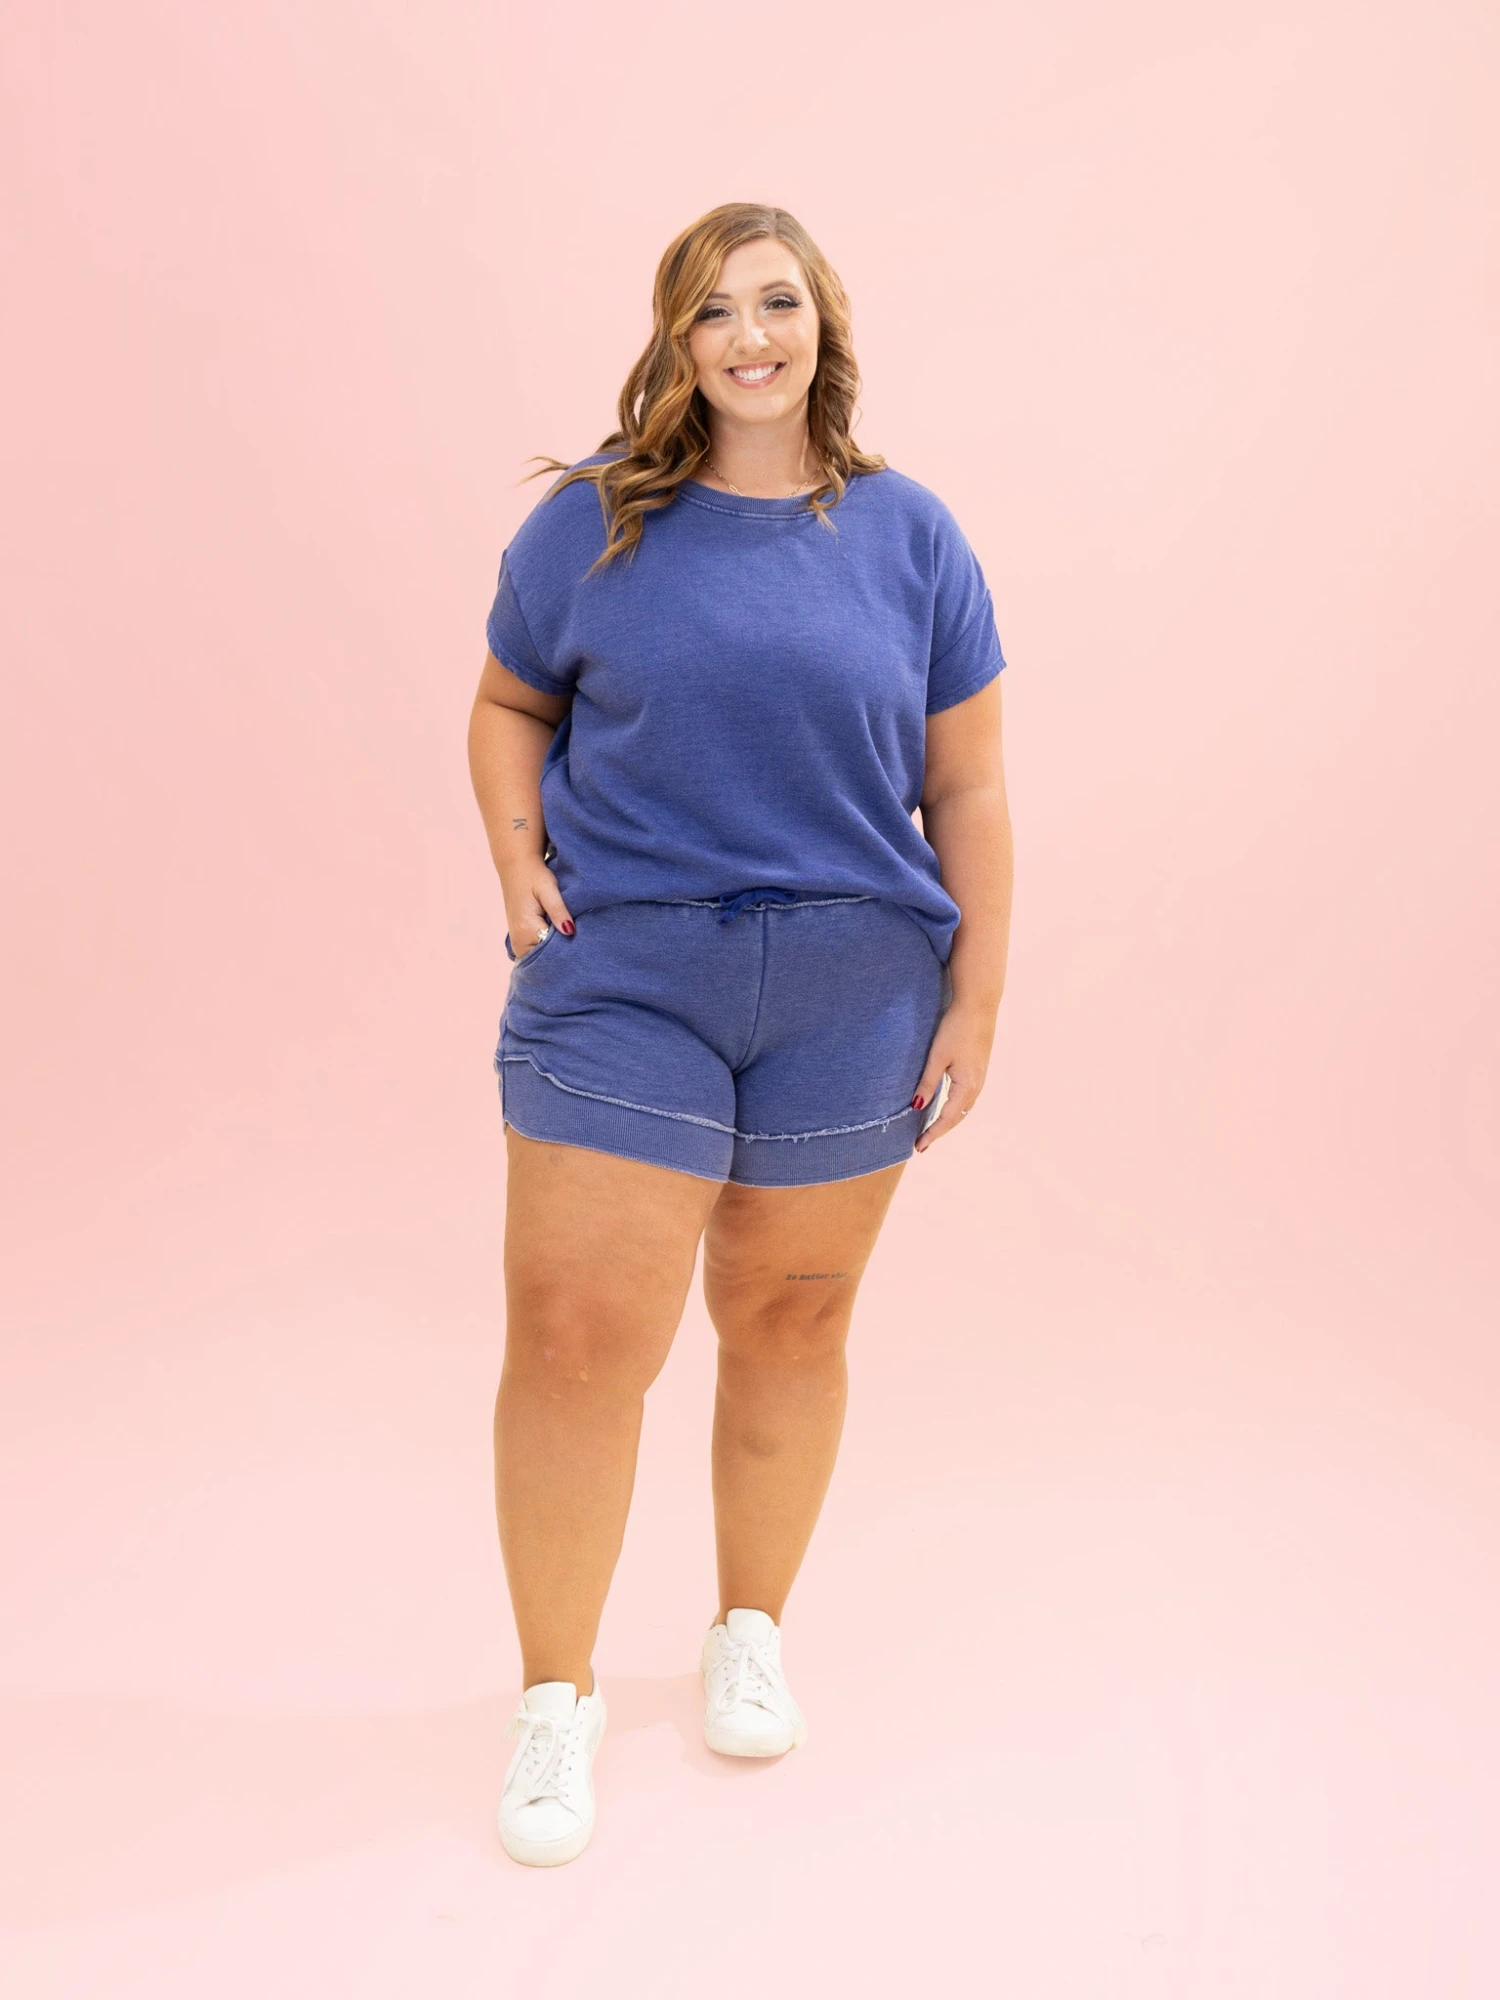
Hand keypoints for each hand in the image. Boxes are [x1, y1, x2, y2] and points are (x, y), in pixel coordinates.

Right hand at [502, 858, 573, 959]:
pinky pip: (536, 953)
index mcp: (526, 930)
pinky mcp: (519, 941)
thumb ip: (558, 911)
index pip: (552, 954)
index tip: (583, 947)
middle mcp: (518, 942)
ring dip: (555, 954)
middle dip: (562, 956)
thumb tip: (570, 931)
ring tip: (572, 942)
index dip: (569, 951)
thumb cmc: (534, 876)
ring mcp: (517, 943)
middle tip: (582, 948)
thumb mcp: (549, 889)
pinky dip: (548, 950)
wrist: (516, 867)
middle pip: (546, 960)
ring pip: (541, 959)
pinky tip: (561, 940)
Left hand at [911, 999, 997, 1152]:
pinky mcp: (979, 1069)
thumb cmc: (956, 1029)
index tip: (918, 1146)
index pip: (947, 1118)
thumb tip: (916, 1107)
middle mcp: (977, 1086)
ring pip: (963, 1108)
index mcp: (966, 1086)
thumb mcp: (937, 1057)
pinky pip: (967, 1097)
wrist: (979, 1006)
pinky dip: (955, 1108)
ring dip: (948, 1121)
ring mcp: (980, 1078)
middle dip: (939, 1131)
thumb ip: (927, 1083)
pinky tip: (946, 1107)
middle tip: (922, 1143)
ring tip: (932, 1130)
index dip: (932, 1134)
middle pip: (957, 1117)